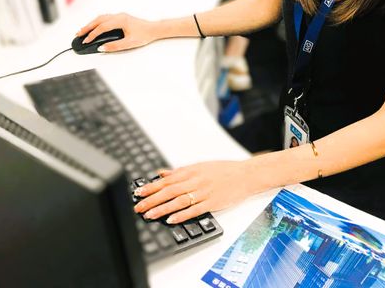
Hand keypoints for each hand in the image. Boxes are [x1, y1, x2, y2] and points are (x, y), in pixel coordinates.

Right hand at [76, 13, 158, 52]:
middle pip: (98, 20)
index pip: (101, 27)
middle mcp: (118, 16)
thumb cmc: (144, 35)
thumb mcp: (129, 43)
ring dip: (91, 24)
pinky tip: (94, 27)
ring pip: (101, 18)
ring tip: (83, 31)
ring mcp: (119, 16)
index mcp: (120, 20)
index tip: (85, 41)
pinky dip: (97, 22)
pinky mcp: (121, 18)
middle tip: (78, 34)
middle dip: (87, 27)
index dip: (92, 35)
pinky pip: (105, 18)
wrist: (154, 29)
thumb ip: (115, 46)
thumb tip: (101, 48)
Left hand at [133, 160, 259, 223]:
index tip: (138, 193)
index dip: (151, 187)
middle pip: (170, 191)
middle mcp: (196, 181)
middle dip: (152, 199)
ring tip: (150, 215)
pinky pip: (195, 210)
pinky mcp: (213, 202)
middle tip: (138, 207)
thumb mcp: (200, 166)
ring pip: (179, 200)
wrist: (246, 174)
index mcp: (192, 171)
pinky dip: (182, 215)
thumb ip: (179, 171)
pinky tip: (172, 219)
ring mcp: (204, 192)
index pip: (167, 180)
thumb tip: (162, 173)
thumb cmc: (224, 170)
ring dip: (163, 208)